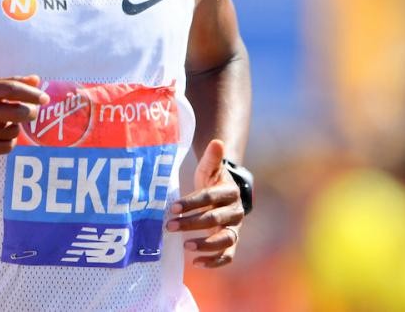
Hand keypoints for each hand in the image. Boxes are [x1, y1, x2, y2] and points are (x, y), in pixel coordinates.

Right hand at [0, 75, 47, 156]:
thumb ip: (10, 82)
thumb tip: (37, 79)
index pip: (12, 90)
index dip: (31, 94)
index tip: (44, 98)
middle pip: (17, 113)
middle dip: (30, 113)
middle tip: (31, 113)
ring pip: (13, 132)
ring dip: (16, 129)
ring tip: (8, 125)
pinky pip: (7, 147)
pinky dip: (11, 142)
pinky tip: (4, 136)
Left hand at [166, 139, 243, 267]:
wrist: (224, 196)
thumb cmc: (212, 181)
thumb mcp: (210, 169)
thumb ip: (212, 158)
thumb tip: (216, 142)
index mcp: (229, 192)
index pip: (210, 197)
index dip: (192, 203)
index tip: (173, 208)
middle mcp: (235, 211)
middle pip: (214, 219)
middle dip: (191, 223)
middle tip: (169, 226)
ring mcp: (235, 228)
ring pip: (225, 239)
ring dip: (205, 244)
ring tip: (185, 246)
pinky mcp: (232, 242)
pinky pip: (228, 255)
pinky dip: (214, 261)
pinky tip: (196, 262)